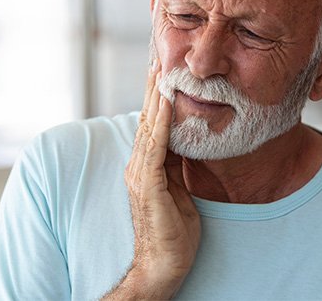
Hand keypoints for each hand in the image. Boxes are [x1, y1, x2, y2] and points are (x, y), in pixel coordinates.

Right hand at [108, 62, 200, 298]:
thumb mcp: (177, 188)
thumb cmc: (173, 230)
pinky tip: (167, 102)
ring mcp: (140, 173)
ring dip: (156, 96)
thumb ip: (175, 164)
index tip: (164, 70)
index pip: (153, 123)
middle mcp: (139, 164)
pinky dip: (161, 122)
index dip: (158, 96)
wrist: (163, 265)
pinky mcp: (148, 184)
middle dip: (154, 87)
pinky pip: (155, 147)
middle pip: (148, 118)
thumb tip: (182, 140)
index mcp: (147, 165)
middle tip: (159, 56)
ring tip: (161, 68)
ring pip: (149, 126)